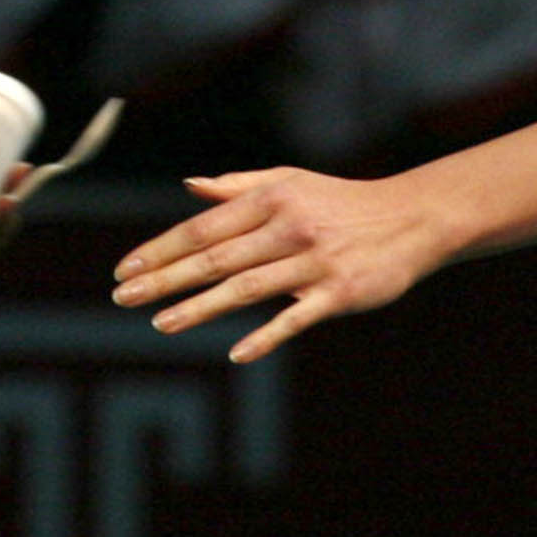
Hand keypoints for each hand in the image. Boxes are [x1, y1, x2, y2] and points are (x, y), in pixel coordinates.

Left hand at [113, 166, 448, 361]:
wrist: (412, 218)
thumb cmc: (341, 202)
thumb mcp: (291, 183)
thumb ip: (237, 188)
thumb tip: (188, 185)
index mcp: (272, 199)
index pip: (204, 227)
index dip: (161, 249)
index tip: (125, 270)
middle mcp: (289, 227)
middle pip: (216, 258)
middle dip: (165, 279)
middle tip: (124, 298)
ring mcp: (314, 262)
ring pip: (246, 288)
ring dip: (201, 307)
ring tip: (161, 324)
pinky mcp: (339, 293)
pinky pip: (296, 318)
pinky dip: (267, 336)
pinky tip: (236, 354)